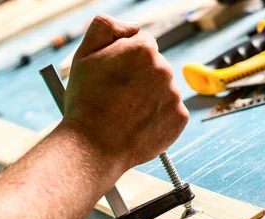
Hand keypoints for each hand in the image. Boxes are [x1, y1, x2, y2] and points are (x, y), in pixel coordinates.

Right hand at [62, 14, 188, 169]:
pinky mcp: (180, 118)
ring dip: (149, 97)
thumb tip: (132, 25)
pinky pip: (170, 111)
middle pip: (155, 66)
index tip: (114, 76)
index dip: (125, 59)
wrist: (94, 146)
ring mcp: (174, 95)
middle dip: (140, 77)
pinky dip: (158, 116)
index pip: (142, 43)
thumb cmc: (86, 103)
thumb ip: (106, 27)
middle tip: (118, 97)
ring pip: (163, 89)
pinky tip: (138, 123)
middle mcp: (164, 69)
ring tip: (126, 113)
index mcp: (143, 49)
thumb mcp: (84, 54)